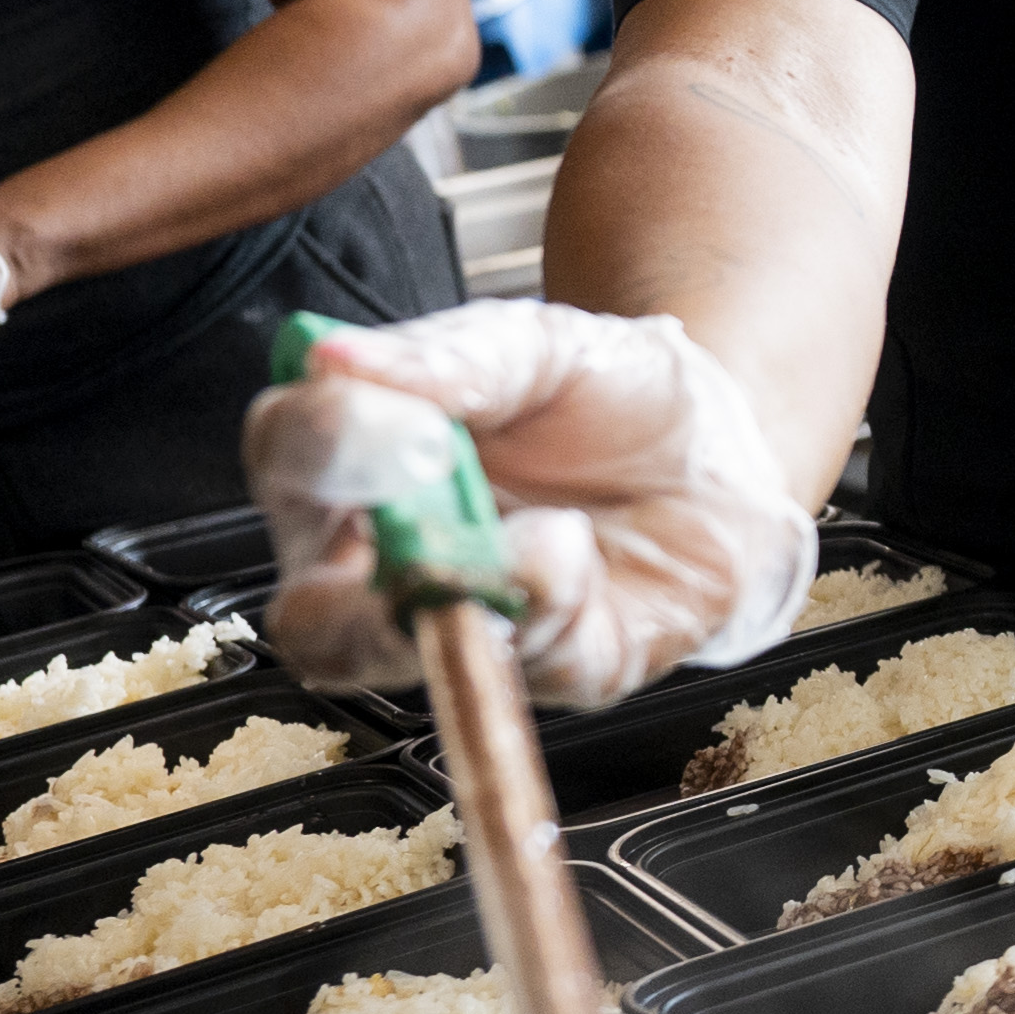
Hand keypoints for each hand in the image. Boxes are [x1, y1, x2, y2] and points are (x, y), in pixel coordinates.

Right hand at [250, 301, 816, 712]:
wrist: (729, 448)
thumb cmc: (610, 396)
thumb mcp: (538, 345)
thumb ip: (445, 355)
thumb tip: (330, 357)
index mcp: (360, 469)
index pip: (285, 459)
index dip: (318, 441)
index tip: (395, 410)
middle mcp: (389, 566)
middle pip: (307, 617)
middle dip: (352, 588)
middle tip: (435, 498)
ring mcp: (467, 626)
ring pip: (406, 665)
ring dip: (462, 593)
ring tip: (540, 529)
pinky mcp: (558, 668)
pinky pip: (530, 664)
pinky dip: (552, 602)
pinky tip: (575, 549)